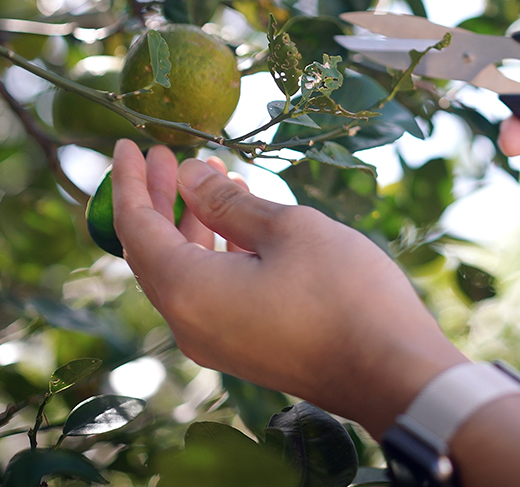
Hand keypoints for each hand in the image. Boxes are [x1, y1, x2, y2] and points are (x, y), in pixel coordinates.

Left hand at [110, 141, 466, 434]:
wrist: (392, 373)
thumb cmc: (344, 294)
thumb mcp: (288, 230)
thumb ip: (228, 202)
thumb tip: (189, 177)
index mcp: (188, 291)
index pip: (136, 228)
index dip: (130, 182)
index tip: (128, 144)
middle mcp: (189, 323)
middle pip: (152, 252)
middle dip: (158, 199)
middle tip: (167, 153)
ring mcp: (216, 342)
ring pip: (183, 272)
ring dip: (191, 223)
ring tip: (216, 177)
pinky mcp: (243, 348)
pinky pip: (207, 292)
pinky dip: (213, 251)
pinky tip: (243, 224)